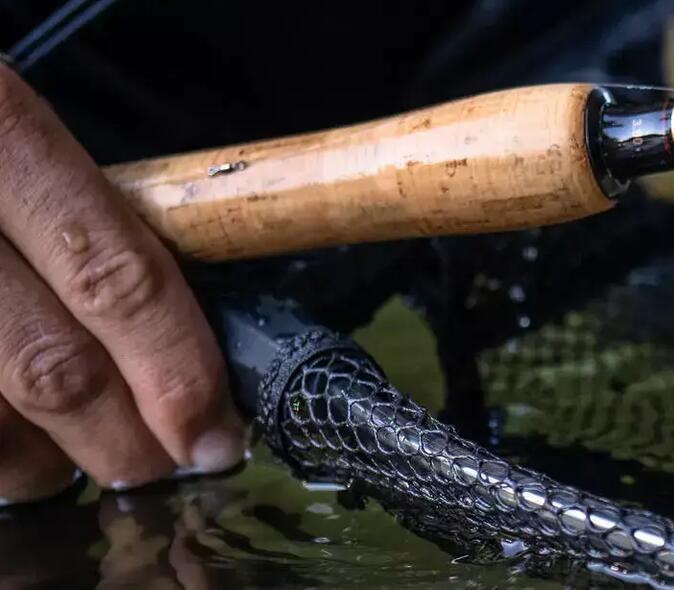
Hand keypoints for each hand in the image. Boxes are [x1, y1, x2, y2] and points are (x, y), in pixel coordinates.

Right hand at [0, 65, 243, 504]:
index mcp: (1, 137)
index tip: (213, 431)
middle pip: (51, 364)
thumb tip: (182, 343)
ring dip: (39, 461)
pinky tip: (8, 452)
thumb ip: (90, 222)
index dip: (177, 369)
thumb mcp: (15, 143)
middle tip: (156, 468)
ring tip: (66, 464)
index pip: (118, 275)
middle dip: (119, 439)